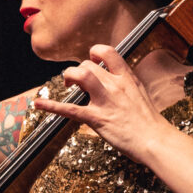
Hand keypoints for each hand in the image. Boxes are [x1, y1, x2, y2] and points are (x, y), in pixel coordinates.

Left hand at [33, 45, 171, 163]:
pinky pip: (69, 109)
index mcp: (127, 78)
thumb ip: (126, 86)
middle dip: (77, 70)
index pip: (108, 52)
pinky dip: (51, 105)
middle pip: (88, 66)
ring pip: (81, 75)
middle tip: (74, 81)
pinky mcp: (96, 119)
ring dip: (69, 76)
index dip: (95, 52)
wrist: (154, 140)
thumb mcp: (140, 95)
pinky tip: (38, 104)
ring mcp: (105, 101)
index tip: (92, 59)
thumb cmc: (149, 123)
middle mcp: (115, 85)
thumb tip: (117, 83)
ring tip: (66, 84)